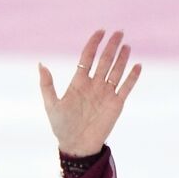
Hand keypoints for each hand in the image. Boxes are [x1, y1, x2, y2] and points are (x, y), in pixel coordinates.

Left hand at [38, 29, 141, 156]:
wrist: (76, 145)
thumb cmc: (61, 126)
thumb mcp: (51, 105)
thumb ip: (47, 84)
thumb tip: (41, 64)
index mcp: (79, 82)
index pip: (88, 57)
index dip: (93, 44)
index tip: (100, 32)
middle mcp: (94, 85)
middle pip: (105, 60)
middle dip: (111, 46)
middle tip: (119, 32)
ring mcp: (106, 93)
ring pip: (116, 71)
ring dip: (122, 58)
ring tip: (126, 45)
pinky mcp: (116, 103)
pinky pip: (126, 87)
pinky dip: (132, 77)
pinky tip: (137, 66)